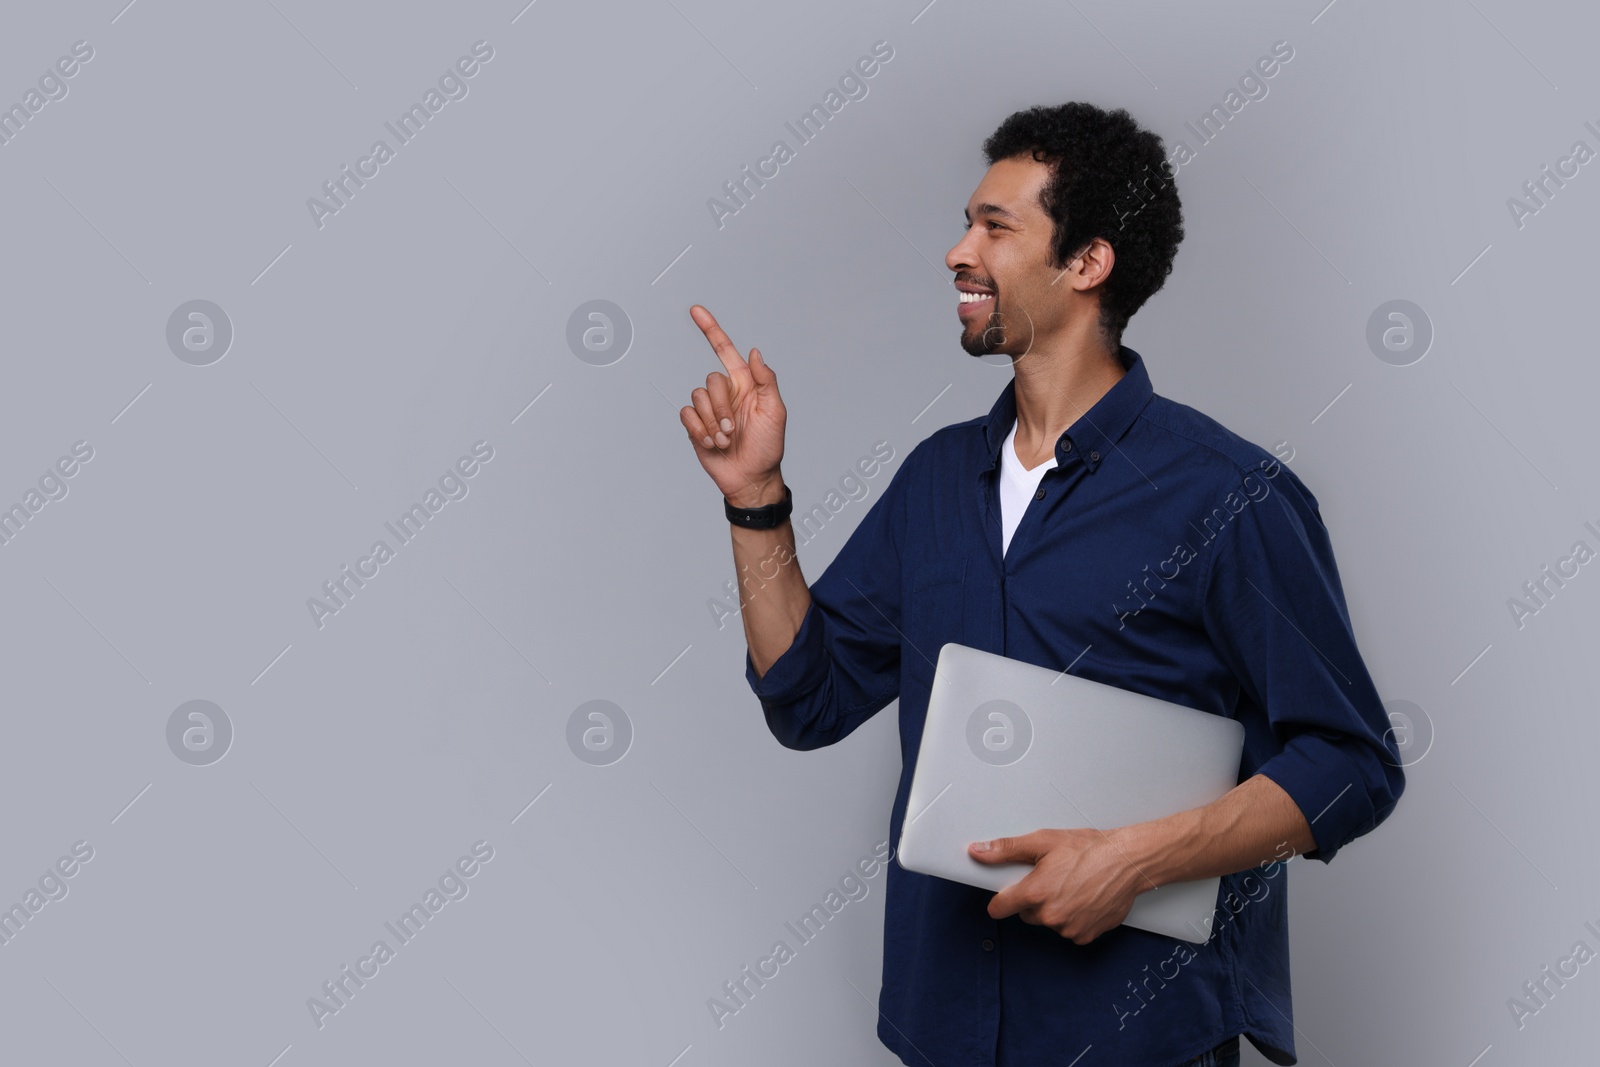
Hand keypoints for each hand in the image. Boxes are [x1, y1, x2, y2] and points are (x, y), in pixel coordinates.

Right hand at [681, 305, 786, 506]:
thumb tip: (755, 352)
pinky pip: (687, 415)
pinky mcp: (695, 426)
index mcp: (744, 384)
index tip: (695, 310)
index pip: (724, 350)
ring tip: (725, 440)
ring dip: (712, 424)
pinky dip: (699, 431)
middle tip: (733, 430)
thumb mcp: (775, 412)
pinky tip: (712, 444)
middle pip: (711, 380)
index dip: (710, 329)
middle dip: (721, 408)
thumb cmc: (768, 447)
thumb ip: (765, 380)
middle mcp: (725, 393)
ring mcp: (709, 410)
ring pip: (697, 398)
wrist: (751, 478)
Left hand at [969, 828, 1157, 944]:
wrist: (1128, 862)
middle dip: (1035, 900)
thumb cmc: (1089, 849)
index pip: (1000, 908)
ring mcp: (1068, 928)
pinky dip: (1075, 918)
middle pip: (1027, 914)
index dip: (1001, 900)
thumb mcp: (1043, 841)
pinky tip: (1085, 899)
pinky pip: (1070, 930)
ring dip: (1056, 909)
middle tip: (1053, 879)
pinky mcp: (1086, 935)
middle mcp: (1050, 915)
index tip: (1005, 897)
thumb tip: (978, 851)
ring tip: (1073, 886)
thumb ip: (1006, 849)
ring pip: (1050, 922)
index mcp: (1034, 893)